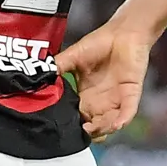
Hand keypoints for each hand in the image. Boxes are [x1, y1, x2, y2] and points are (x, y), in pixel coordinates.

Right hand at [55, 21, 153, 137]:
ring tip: (93, 129)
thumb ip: (57, 67)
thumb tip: (35, 77)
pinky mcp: (131, 94)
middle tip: (79, 133)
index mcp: (85, 96)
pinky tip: (115, 124)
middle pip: (94, 126)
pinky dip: (122, 120)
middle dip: (88, 133)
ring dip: (103, 129)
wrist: (123, 32)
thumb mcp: (72, 56)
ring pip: (110, 124)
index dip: (72, 125)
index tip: (62, 128)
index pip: (77, 117)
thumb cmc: (99, 43)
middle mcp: (100, 102)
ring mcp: (117, 100)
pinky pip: (128, 112)